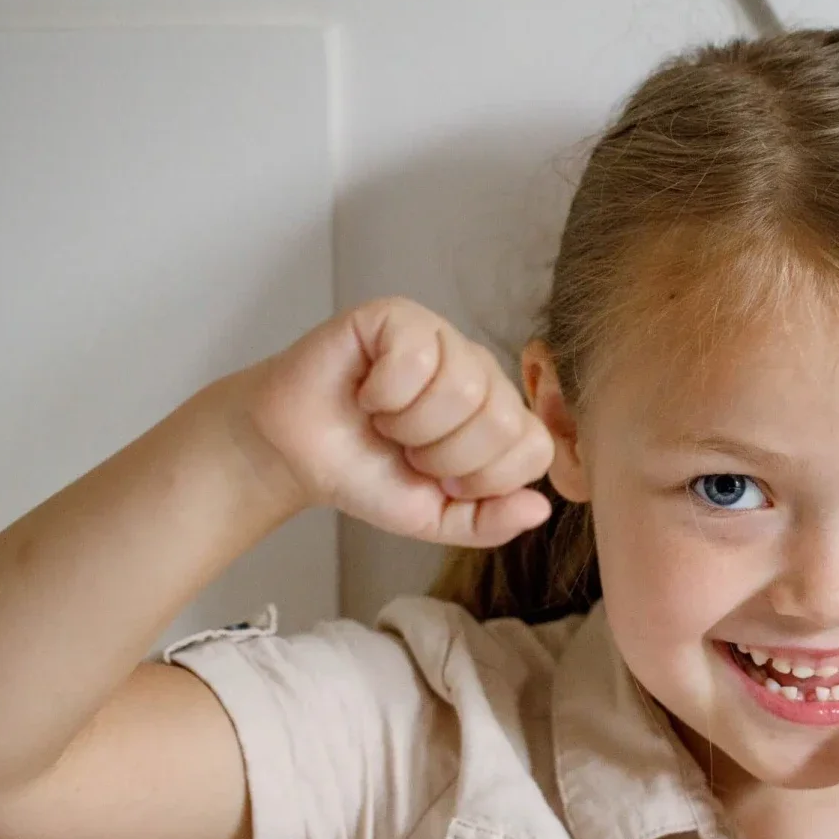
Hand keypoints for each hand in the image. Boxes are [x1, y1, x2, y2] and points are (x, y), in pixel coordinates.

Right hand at [234, 296, 554, 546]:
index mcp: (501, 417)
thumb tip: (540, 508)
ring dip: (410, 424)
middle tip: (407, 450)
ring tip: (386, 422)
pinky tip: (367, 394)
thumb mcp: (435, 516)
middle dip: (444, 455)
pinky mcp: (402, 317)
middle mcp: (483, 373)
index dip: (484, 479)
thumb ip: (490, 521)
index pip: (535, 449)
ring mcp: (445, 340)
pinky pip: (415, 359)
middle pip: (502, 420)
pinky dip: (383, 392)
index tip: (440, 478)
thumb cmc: (368, 475)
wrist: (299, 455)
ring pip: (463, 389)